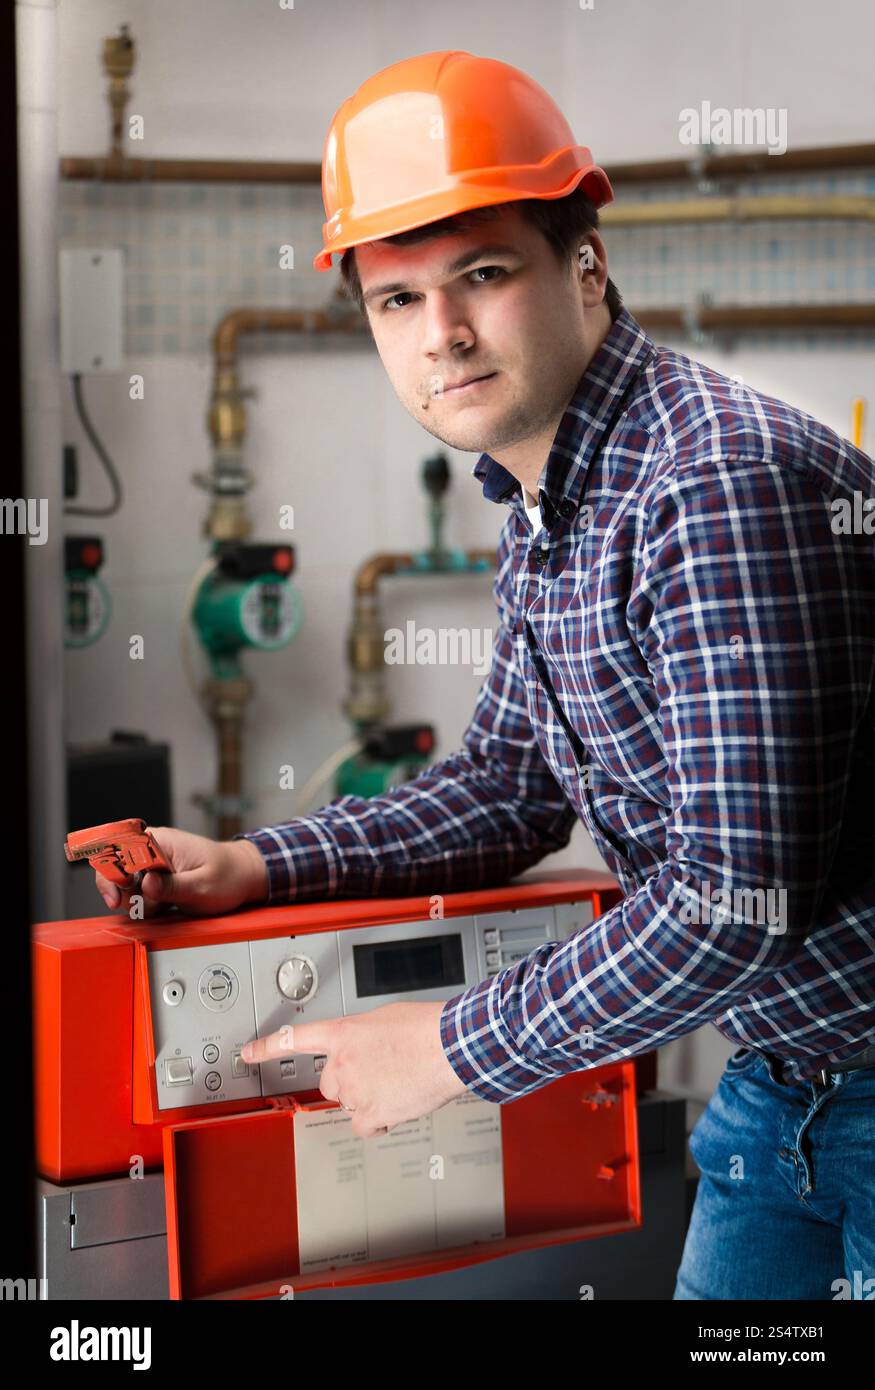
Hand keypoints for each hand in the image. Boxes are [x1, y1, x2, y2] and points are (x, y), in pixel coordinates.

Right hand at [94, 826, 268, 917]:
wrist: (245, 877)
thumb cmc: (229, 876)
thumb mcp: (201, 886)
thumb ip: (172, 886)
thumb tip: (146, 885)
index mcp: (161, 842)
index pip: (120, 849)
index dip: (111, 874)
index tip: (117, 897)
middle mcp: (154, 850)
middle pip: (117, 870)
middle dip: (126, 894)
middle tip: (147, 907)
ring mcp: (156, 865)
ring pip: (128, 886)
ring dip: (140, 902)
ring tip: (165, 906)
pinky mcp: (160, 878)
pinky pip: (141, 893)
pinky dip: (148, 905)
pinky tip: (166, 907)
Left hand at [240, 1001, 468, 1137]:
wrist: (450, 1045)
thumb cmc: (427, 1028)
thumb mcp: (385, 1019)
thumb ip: (364, 1036)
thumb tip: (366, 1051)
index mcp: (344, 1033)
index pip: (295, 1038)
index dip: (267, 1047)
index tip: (248, 1052)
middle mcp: (343, 1062)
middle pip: (329, 1083)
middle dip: (349, 1082)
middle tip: (378, 1073)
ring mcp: (355, 1089)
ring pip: (350, 1104)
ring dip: (369, 1098)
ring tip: (398, 1082)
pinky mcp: (371, 1112)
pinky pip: (363, 1125)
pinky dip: (378, 1120)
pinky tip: (397, 1104)